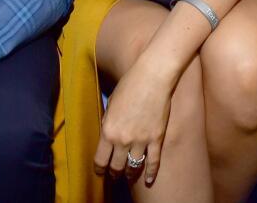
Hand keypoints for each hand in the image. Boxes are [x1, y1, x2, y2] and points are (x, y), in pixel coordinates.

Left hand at [93, 61, 171, 186]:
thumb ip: (108, 122)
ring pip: (133, 167)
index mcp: (108, 131)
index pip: (100, 160)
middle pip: (116, 167)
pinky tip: (149, 180)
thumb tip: (108, 135)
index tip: (100, 171)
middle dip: (114, 173)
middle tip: (114, 174)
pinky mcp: (156, 138)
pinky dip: (151, 173)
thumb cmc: (129, 85)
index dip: (99, 169)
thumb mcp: (111, 104)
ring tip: (129, 175)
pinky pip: (153, 161)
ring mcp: (141, 140)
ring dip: (130, 174)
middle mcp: (123, 140)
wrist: (152, 77)